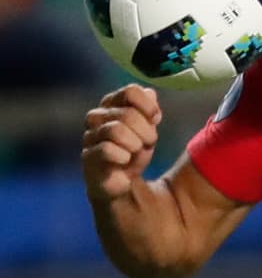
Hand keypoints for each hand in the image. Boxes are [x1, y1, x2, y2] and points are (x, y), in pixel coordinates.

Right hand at [82, 84, 161, 201]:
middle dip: (146, 131)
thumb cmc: (133, 154)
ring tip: (136, 154)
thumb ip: (149, 111)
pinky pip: (107, 150)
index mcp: (111, 106)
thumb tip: (150, 93)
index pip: (131, 92)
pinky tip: (125, 164)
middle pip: (127, 114)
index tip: (155, 119)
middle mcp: (96, 118)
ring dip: (135, 144)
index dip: (149, 107)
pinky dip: (123, 157)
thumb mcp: (147, 131)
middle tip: (147, 143)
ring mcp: (90, 138)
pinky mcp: (89, 159)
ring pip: (116, 130)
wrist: (123, 185)